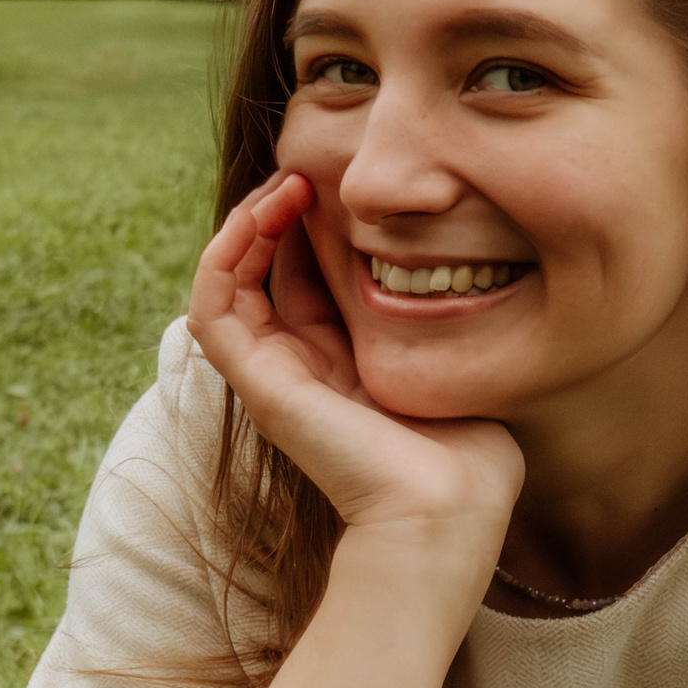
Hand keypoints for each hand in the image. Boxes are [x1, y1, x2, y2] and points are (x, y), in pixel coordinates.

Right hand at [187, 172, 523, 553]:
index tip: (339, 189)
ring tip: (283, 187)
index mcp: (342, 372)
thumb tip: (473, 269)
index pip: (304, 284)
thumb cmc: (468, 457)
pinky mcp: (260, 384)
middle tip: (305, 175)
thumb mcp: (455, 368)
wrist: (446, 512)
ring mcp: (274, 379)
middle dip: (276, 217)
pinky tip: (262, 214)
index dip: (310, 231)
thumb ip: (444, 327)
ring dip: (246, 226)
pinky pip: (213, 304)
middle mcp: (300, 373)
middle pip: (261, 277)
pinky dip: (225, 254)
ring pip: (227, 284)